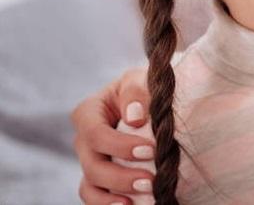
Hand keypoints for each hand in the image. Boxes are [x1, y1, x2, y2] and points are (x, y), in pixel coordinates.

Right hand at [71, 67, 154, 203]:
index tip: (150, 150)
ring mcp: (89, 161)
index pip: (96, 133)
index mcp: (89, 112)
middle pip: (92, 165)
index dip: (120, 145)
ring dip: (113, 197)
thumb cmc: (143, 88)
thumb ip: (136, 92)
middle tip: (150, 181)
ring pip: (91, 185)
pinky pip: (94, 196)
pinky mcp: (99, 177)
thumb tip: (135, 117)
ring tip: (142, 198)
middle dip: (120, 177)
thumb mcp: (140, 79)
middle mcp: (84, 140)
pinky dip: (107, 204)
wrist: (148, 100)